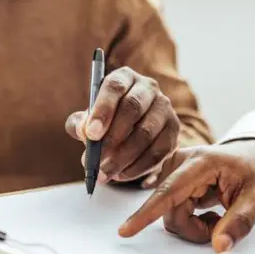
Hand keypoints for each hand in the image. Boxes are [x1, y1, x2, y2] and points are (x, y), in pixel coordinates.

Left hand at [65, 67, 180, 185]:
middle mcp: (148, 87)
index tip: (91, 134)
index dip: (102, 110)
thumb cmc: (105, 122)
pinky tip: (121, 175)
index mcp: (124, 78)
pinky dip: (137, 167)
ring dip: (123, 157)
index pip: (114, 87)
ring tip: (104, 173)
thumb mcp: (88, 120)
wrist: (131, 131)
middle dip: (112, 138)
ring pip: (146, 133)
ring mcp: (164, 108)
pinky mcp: (173, 130)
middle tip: (96, 160)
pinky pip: (158, 152)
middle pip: (133, 108)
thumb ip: (81, 124)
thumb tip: (84, 131)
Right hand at [118, 140, 254, 251]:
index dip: (147, 213)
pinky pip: (170, 212)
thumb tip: (220, 248)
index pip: (169, 192)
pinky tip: (205, 210)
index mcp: (201, 163)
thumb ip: (240, 222)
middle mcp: (179, 162)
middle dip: (194, 229)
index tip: (125, 230)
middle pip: (171, 212)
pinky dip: (189, 219)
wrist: (248, 157)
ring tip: (215, 216)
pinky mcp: (168, 179)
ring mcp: (170, 170)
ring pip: (170, 216)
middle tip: (220, 225)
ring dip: (192, 225)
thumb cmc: (253, 173)